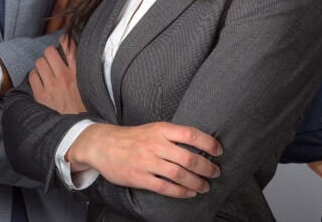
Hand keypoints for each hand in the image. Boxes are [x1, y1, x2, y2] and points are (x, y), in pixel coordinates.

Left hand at [29, 36, 85, 113]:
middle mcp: (64, 76)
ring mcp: (50, 86)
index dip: (64, 40)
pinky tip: (40, 80)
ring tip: (45, 70)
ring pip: (39, 62)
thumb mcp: (90, 88)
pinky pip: (32, 76)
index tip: (63, 40)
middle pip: (50, 51)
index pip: (70, 47)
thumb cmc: (85, 109)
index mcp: (78, 74)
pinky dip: (35, 75)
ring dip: (42, 64)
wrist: (76, 131)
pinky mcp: (41, 95)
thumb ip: (85, 72)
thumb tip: (79, 60)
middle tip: (52, 59)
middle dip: (50, 53)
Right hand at [67, 122, 222, 197]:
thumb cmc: (133, 137)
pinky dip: (180, 192)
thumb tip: (199, 144)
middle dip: (206, 167)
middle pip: (188, 157)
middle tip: (215, 173)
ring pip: (178, 174)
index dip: (207, 143)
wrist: (103, 144)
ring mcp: (147, 161)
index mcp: (161, 129)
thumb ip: (172, 135)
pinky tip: (189, 193)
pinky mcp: (139, 177)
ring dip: (196, 182)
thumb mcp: (153, 128)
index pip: (190, 134)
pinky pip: (164, 187)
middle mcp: (155, 144)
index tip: (218, 150)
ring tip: (205, 186)